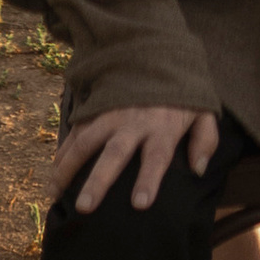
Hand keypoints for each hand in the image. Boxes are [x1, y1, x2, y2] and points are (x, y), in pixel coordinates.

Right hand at [51, 100, 218, 215]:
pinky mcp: (96, 109)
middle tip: (85, 207)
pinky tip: (54, 172)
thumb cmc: (181, 93)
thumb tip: (198, 169)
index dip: (149, 180)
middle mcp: (134, 122)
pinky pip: (76, 131)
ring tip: (55, 193)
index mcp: (162, 127)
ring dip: (68, 168)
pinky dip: (63, 152)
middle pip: (114, 153)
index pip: (156, 157)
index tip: (139, 204)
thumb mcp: (203, 111)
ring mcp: (111, 114)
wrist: (158, 52)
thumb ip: (205, 139)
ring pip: (86, 141)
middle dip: (98, 181)